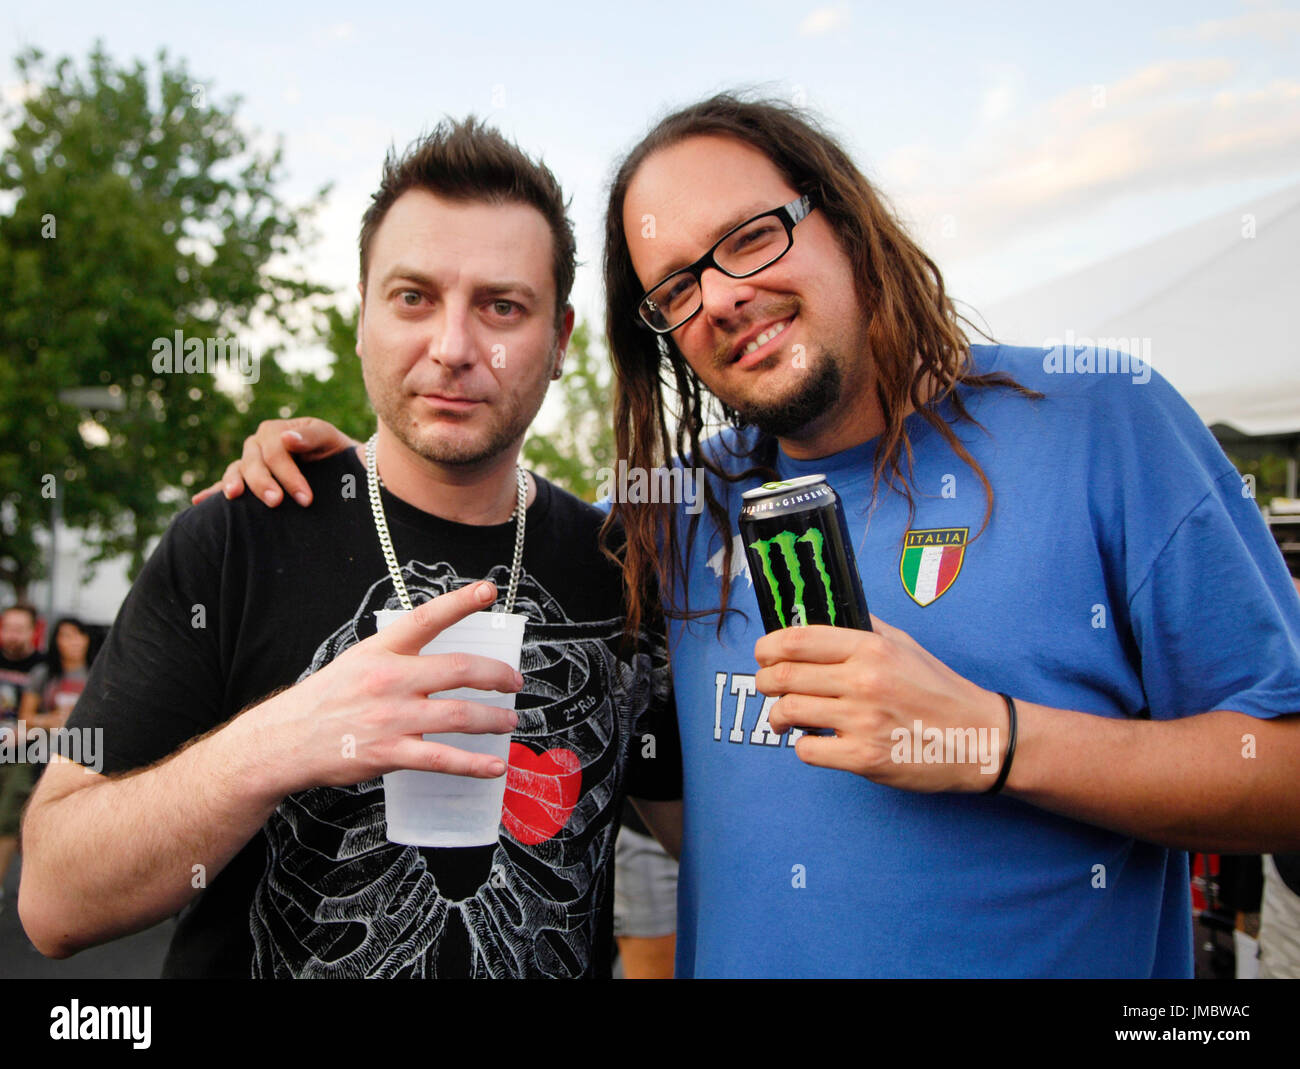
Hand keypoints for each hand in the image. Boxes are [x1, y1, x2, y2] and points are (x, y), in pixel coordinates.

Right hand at [190, 417, 355, 506]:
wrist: (338, 467)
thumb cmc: (333, 450)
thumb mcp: (327, 438)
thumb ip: (310, 436)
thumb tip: (286, 438)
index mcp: (274, 432)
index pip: (275, 453)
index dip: (288, 475)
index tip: (305, 499)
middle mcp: (256, 445)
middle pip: (253, 463)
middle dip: (263, 484)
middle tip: (276, 502)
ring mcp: (248, 463)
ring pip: (236, 473)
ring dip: (234, 484)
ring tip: (234, 496)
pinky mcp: (245, 481)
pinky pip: (226, 485)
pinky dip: (212, 492)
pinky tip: (199, 500)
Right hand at [245, 581, 523, 793]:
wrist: (284, 740)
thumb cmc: (326, 700)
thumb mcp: (357, 661)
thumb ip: (397, 655)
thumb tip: (440, 655)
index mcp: (381, 650)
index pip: (426, 618)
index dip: (459, 602)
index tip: (488, 591)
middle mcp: (389, 679)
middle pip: (458, 670)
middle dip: (496, 675)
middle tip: (514, 681)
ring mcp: (391, 717)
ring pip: (458, 715)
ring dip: (493, 719)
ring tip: (509, 721)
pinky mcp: (389, 752)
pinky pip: (442, 758)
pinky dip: (474, 764)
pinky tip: (494, 766)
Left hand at [754, 617, 1007, 791]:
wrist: (978, 737)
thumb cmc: (939, 690)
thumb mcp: (905, 645)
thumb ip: (865, 629)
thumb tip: (824, 614)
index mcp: (870, 648)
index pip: (797, 640)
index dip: (767, 647)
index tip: (762, 655)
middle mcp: (863, 680)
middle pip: (783, 675)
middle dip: (764, 681)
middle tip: (767, 687)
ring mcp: (862, 720)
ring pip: (788, 711)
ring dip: (777, 716)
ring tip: (784, 718)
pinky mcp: (864, 758)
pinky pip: (807, 751)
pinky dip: (803, 746)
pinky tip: (815, 742)